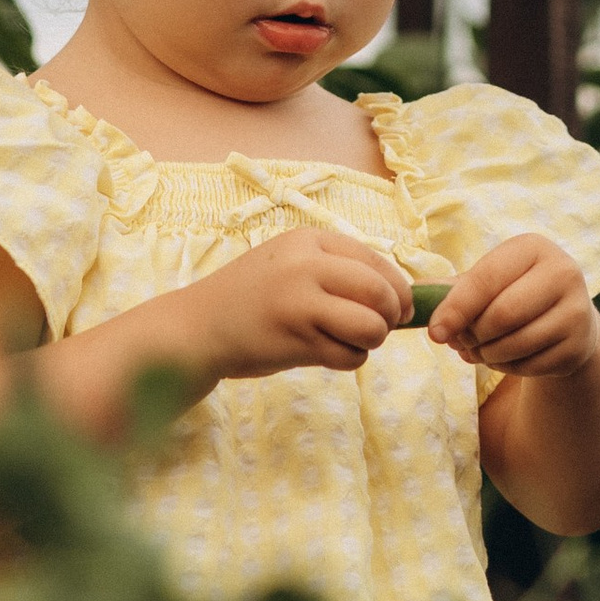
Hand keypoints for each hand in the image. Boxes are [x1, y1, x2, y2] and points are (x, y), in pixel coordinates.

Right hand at [189, 225, 409, 379]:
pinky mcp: (296, 339)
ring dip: (371, 340)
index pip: (377, 260)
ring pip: (371, 325)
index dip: (399, 289)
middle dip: (391, 316)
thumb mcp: (290, 263)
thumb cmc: (251, 297)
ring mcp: (300, 302)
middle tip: (378, 329)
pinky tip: (327, 354)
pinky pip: (349, 355)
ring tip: (349, 341)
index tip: (400, 309)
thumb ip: (336, 270)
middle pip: (381, 291)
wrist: (199, 326)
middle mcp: (306, 265)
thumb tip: (400, 295)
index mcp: (310, 240)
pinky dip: (349, 359)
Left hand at [431, 233, 598, 381]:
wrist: (566, 319)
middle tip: (461, 342)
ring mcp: (578, 310)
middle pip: (503, 314)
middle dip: (473, 335)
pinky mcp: (580, 346)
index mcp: (534, 247)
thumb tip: (416, 296)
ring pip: (516, 344)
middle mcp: (564, 272)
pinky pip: (530, 366)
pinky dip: (507, 367)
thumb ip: (451, 289)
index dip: (456, 308)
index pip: (486, 278)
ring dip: (486, 355)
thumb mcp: (488, 282)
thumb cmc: (514, 293)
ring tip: (478, 350)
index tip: (435, 332)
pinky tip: (503, 357)